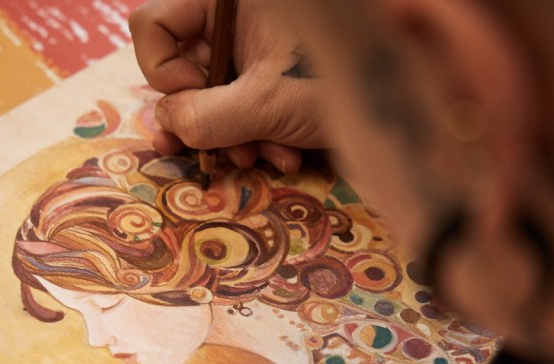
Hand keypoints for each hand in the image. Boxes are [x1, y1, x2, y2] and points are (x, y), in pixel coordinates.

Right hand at [130, 0, 326, 172]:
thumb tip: (166, 124)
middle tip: (211, 153)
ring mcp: (256, 48)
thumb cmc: (338, 81)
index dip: (164, 72)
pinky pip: (243, 106)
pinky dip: (258, 134)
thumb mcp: (267, 102)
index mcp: (229, 1)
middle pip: (182, 67)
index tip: (190, 103)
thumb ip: (206, 116)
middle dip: (201, 117)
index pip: (154, 25)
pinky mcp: (274, 76)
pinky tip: (287, 155)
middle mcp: (236, 18)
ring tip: (259, 157)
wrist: (400, 103)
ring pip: (213, 95)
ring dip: (232, 136)